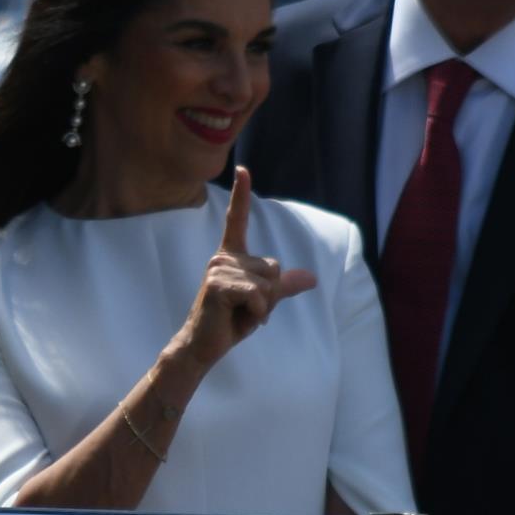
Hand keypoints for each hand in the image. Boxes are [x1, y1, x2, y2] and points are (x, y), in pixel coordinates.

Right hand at [171, 169, 317, 368]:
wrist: (203, 346)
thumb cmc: (230, 321)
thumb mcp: (263, 302)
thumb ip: (283, 286)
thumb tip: (311, 278)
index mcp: (231, 256)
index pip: (237, 219)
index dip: (241, 194)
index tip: (242, 169)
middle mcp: (222, 257)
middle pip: (273, 267)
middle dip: (269, 295)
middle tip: (244, 309)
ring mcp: (218, 269)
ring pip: (267, 283)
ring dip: (262, 307)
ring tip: (238, 314)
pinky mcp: (218, 285)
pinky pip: (259, 295)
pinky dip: (258, 313)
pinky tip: (238, 318)